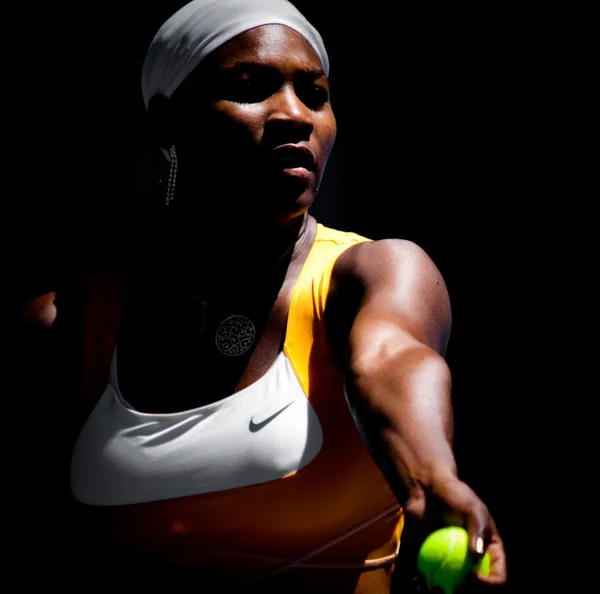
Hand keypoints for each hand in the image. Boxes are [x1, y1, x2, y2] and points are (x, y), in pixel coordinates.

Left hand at [394, 475, 506, 591]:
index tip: (474, 576)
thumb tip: (477, 554)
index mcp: (489, 552)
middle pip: (475, 590)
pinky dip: (425, 584)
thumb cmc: (454, 494)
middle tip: (454, 588)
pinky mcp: (432, 561)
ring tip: (436, 589)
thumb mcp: (472, 507)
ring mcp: (452, 564)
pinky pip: (430, 580)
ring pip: (452, 590)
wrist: (427, 490)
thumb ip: (478, 528)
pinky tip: (419, 581)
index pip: (497, 577)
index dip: (490, 584)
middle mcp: (472, 563)